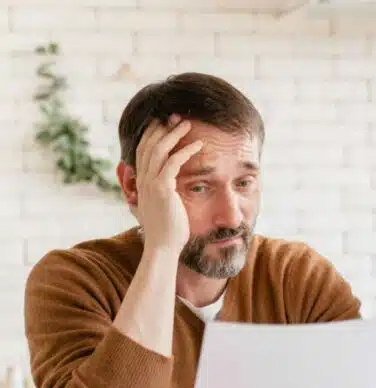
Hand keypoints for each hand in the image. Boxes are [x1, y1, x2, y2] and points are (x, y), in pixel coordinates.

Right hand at [134, 114, 202, 254]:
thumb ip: (148, 199)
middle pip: (149, 145)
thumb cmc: (165, 231)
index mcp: (141, 183)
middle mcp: (142, 180)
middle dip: (162, 128)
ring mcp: (151, 184)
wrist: (163, 247)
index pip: (143, 151)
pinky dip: (187, 151)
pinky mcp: (163, 189)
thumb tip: (141, 197)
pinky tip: (199, 145)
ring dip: (174, 134)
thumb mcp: (153, 210)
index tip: (164, 124)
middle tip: (176, 117)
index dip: (152, 135)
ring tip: (188, 124)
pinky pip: (174, 162)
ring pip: (160, 149)